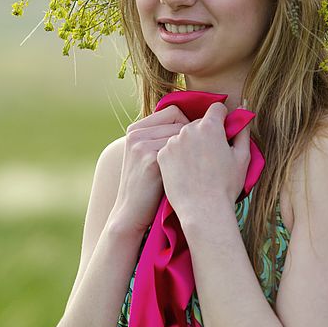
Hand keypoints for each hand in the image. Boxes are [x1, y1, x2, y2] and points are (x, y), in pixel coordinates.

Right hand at [111, 105, 189, 233]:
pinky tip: (191, 174)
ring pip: (185, 136)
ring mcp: (142, 146)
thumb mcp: (145, 156)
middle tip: (198, 156)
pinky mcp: (152, 160)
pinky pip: (183, 151)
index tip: (194, 143)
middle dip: (194, 137)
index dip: (189, 125)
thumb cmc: (146, 186)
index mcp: (135, 129)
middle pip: (182, 122)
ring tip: (195, 166)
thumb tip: (193, 122)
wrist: (129, 214)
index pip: (174, 112)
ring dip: (194, 149)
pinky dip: (191, 161)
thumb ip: (160, 137)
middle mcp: (137, 134)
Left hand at [156, 102, 250, 226]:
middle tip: (212, 156)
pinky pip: (172, 148)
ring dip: (191, 144)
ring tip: (198, 167)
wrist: (203, 210)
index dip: (223, 118)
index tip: (223, 132)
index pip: (216, 108)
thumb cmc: (226, 186)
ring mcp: (173, 142)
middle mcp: (188, 129)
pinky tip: (186, 172)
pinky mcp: (162, 155)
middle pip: (199, 123)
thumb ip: (243, 130)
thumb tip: (243, 109)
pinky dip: (178, 156)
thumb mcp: (243, 157)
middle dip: (206, 133)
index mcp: (210, 126)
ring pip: (184, 135)